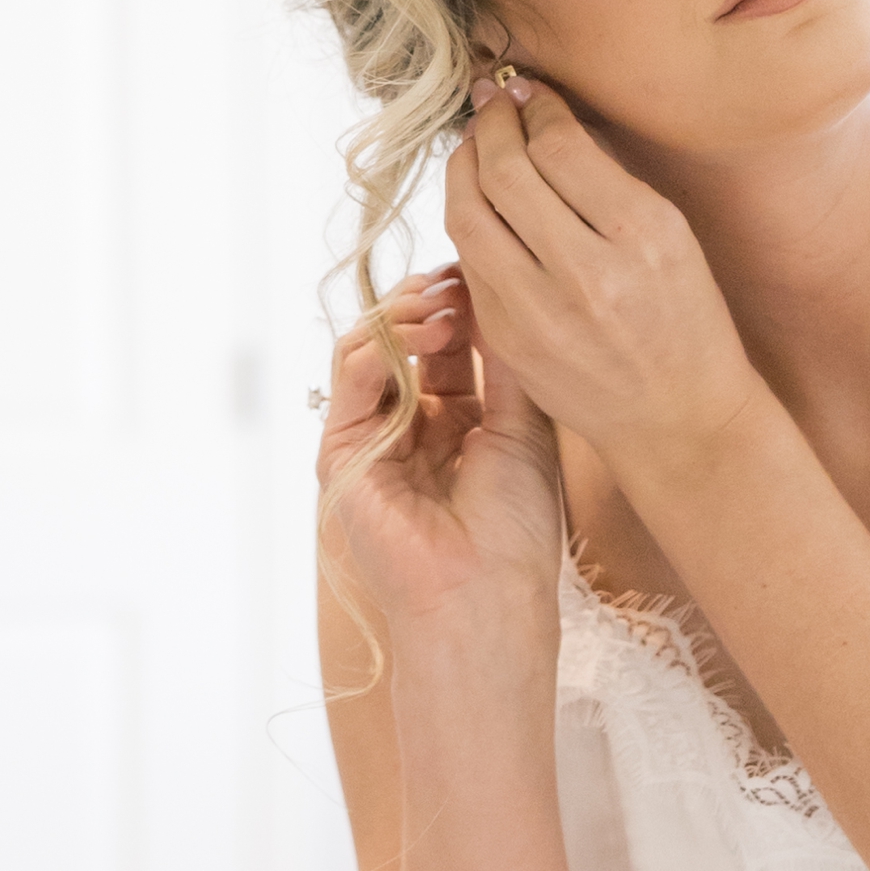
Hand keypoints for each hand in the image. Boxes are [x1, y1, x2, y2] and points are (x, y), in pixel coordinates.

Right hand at [314, 270, 561, 668]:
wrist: (486, 596)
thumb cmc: (517, 532)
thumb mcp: (526, 428)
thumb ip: (506, 360)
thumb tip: (497, 290)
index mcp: (454, 424)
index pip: (445, 343)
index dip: (462, 303)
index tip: (488, 275)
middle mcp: (409, 427)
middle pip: (402, 337)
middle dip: (431, 299)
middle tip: (462, 282)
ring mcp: (372, 439)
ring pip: (370, 345)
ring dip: (408, 315)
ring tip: (448, 310)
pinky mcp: (343, 453)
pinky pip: (350, 376)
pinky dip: (385, 344)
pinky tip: (428, 336)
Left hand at [445, 76, 762, 542]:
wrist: (679, 421)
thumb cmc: (686, 322)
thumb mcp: (674, 239)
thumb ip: (608, 180)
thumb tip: (543, 116)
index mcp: (642, 237)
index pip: (560, 145)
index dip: (534, 106)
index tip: (529, 92)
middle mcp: (588, 275)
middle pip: (506, 170)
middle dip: (490, 123)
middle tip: (491, 102)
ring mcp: (539, 314)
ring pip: (469, 212)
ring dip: (464, 166)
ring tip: (475, 143)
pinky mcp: (509, 341)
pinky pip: (470, 259)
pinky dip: (469, 218)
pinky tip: (480, 199)